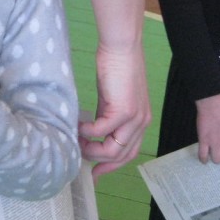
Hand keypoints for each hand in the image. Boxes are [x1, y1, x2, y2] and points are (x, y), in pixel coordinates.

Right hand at [78, 44, 150, 178]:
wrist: (121, 47)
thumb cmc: (116, 67)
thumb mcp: (112, 99)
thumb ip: (107, 117)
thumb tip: (93, 134)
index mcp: (141, 121)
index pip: (129, 153)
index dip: (111, 166)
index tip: (95, 172)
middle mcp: (142, 123)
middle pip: (122, 156)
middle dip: (100, 162)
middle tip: (80, 157)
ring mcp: (134, 118)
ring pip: (113, 150)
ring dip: (92, 149)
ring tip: (77, 141)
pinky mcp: (124, 110)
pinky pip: (102, 131)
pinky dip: (87, 132)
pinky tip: (78, 126)